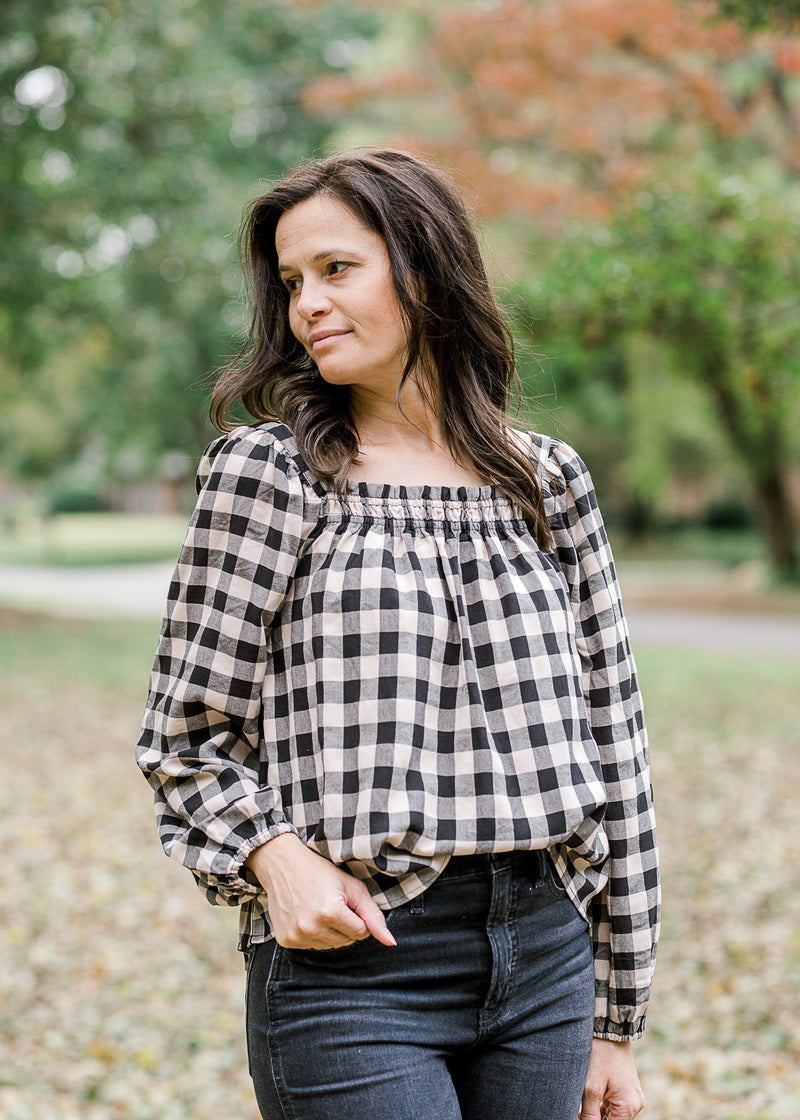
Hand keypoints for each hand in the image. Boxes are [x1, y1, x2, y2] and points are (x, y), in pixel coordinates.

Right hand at [245, 833, 396, 950]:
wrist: (281, 864)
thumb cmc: (320, 871)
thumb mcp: (352, 887)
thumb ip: (374, 915)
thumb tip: (391, 943)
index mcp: (331, 912)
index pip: (361, 932)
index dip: (358, 916)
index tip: (347, 901)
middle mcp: (311, 927)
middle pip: (346, 941)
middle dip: (345, 925)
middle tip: (332, 902)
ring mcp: (297, 936)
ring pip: (329, 946)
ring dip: (330, 931)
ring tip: (319, 908)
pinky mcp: (286, 940)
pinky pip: (311, 946)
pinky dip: (313, 934)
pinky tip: (306, 915)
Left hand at [580, 1038, 644, 1119]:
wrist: (610, 1028)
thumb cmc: (600, 1055)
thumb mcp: (590, 1087)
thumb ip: (589, 1115)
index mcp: (628, 1107)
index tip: (578, 1117)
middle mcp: (635, 1104)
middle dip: (594, 1119)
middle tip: (577, 1112)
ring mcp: (633, 1096)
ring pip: (613, 1116)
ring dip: (597, 1115)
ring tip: (580, 1107)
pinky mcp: (628, 1089)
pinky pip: (615, 1106)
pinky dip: (602, 1108)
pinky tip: (587, 1102)